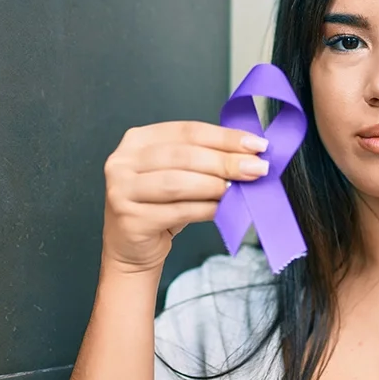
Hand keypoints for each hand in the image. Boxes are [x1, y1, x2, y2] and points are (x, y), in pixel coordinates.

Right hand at [101, 121, 269, 273]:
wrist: (132, 248)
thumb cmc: (159, 207)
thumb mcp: (179, 175)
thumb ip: (205, 161)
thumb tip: (250, 157)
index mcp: (138, 140)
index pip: (188, 131)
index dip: (225, 137)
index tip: (256, 145)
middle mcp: (123, 161)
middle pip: (184, 156)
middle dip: (226, 162)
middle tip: (257, 169)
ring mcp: (121, 190)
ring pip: (178, 183)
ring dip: (215, 185)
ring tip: (239, 189)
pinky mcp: (129, 218)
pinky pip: (177, 211)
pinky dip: (205, 209)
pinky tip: (222, 209)